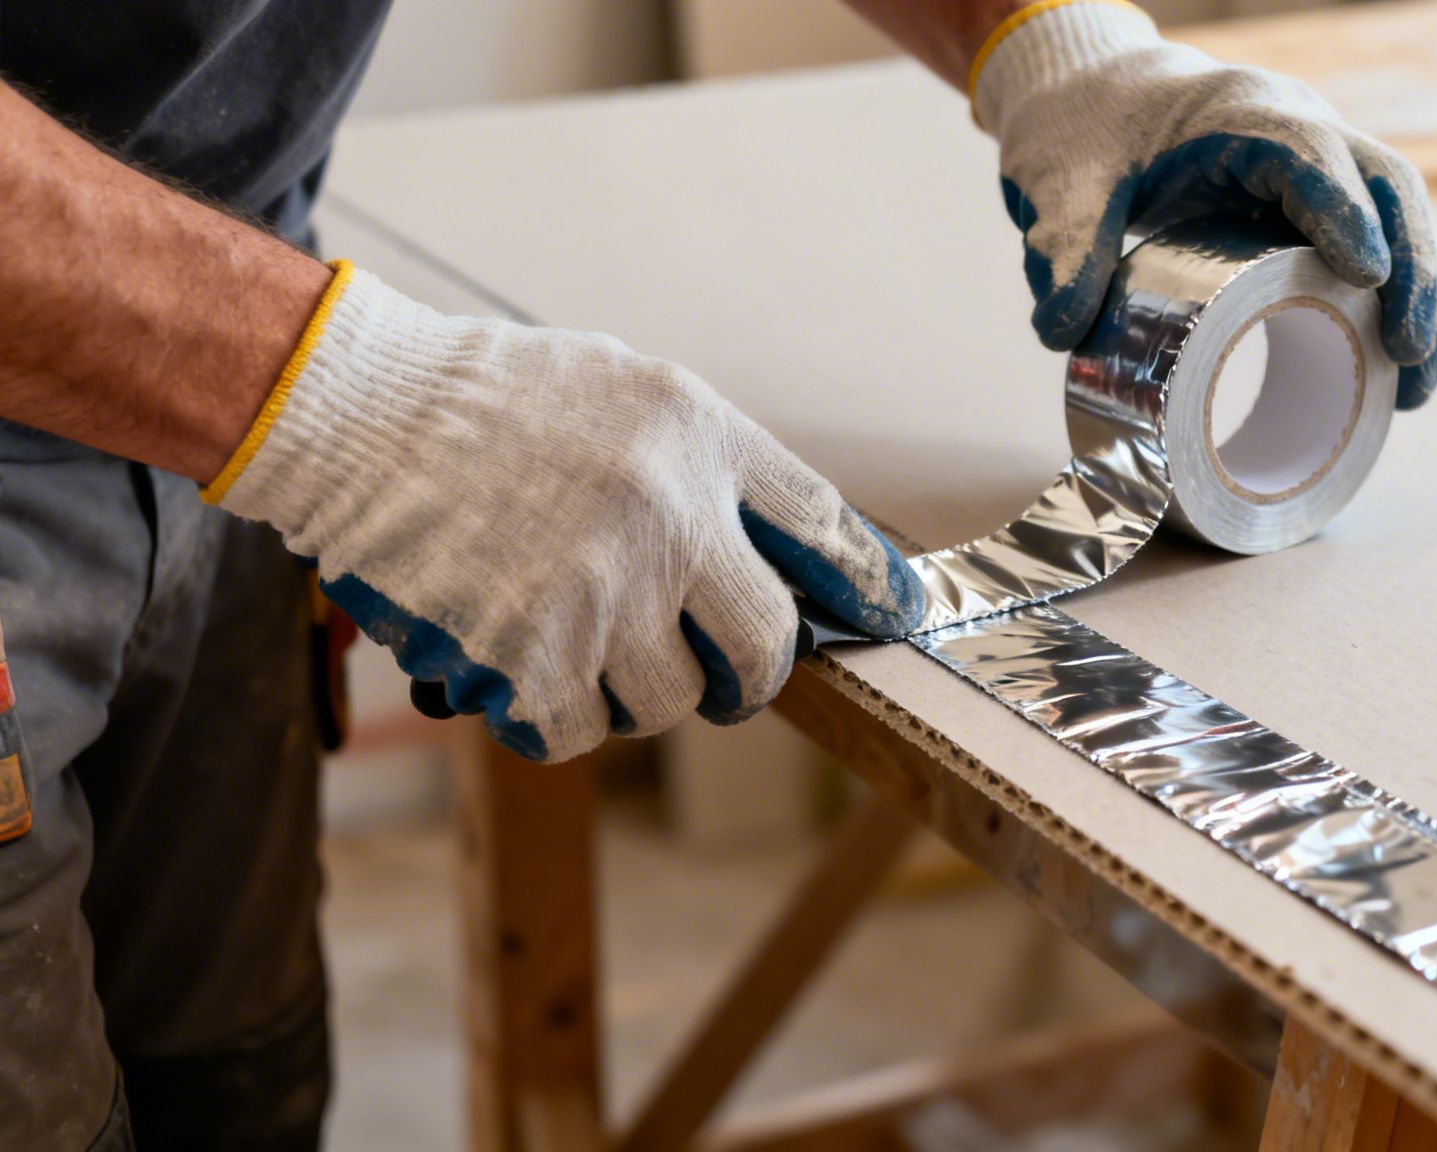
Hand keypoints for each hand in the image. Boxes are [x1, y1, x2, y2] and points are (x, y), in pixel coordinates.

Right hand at [205, 264, 923, 761]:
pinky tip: (527, 670)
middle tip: (724, 680)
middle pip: (767, 647)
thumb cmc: (487, 397)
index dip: (866, 581)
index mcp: (701, 439)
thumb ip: (703, 463)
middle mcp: (671, 518)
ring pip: (670, 702)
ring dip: (637, 693)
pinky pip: (580, 730)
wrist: (356, 415)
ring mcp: (604, 595)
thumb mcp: (627, 389)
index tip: (892, 614)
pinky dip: (560, 716)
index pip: (824, 525)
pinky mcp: (533, 656)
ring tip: (586, 648)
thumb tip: (767, 550)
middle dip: (751, 676)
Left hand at [973, 0, 1436, 406]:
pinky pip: (1383, 243)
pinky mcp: (1320, 206)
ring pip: (1400, 217)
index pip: (1311, 153)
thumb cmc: (1085, 133)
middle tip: (1409, 350)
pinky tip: (1402, 370)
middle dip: (1412, 266)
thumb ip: (1063, 250)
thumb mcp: (1060, 187)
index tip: (1367, 276)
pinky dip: (1400, 301)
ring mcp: (1320, 166)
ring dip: (1423, 294)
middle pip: (1386, 185)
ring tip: (1416, 382)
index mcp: (1242, 113)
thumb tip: (1062, 333)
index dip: (1343, 211)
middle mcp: (1300, 130)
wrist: (1095, 100)